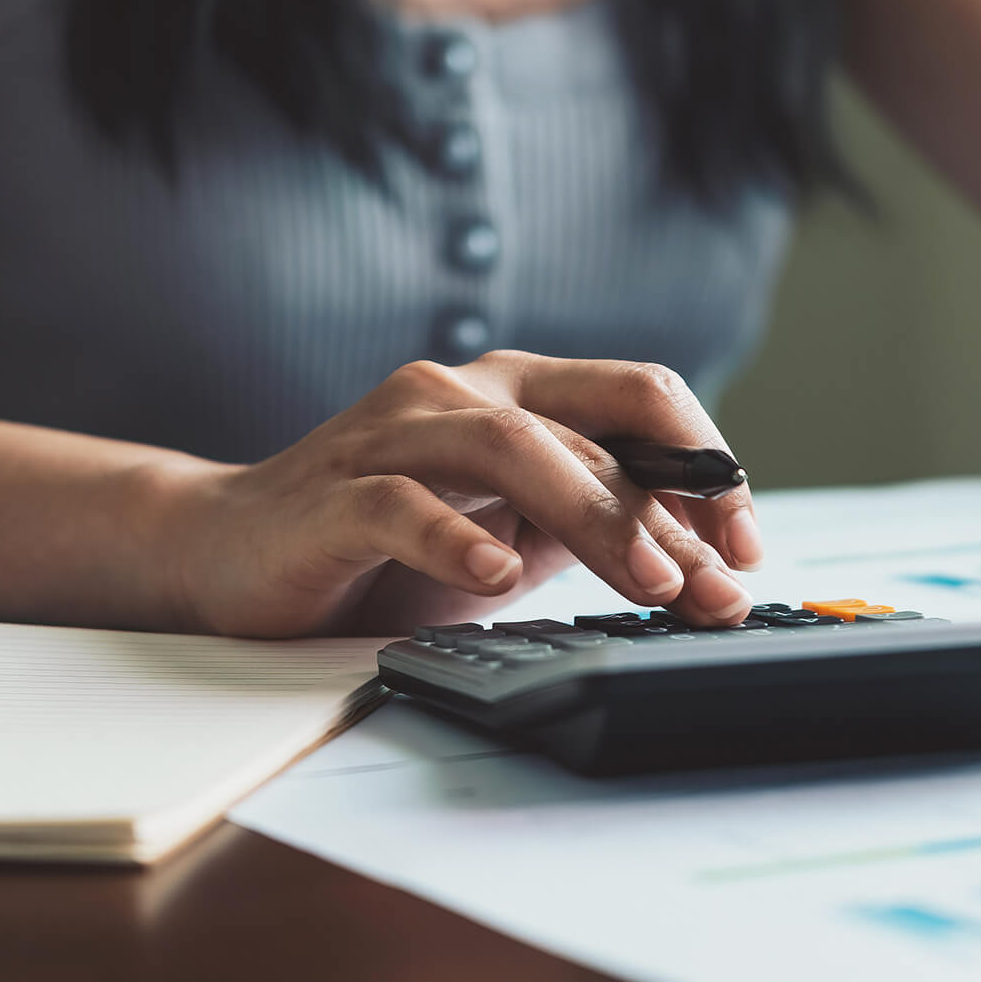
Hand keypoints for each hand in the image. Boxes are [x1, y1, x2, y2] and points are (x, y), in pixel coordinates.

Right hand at [160, 352, 763, 637]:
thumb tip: (712, 566)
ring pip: (512, 448)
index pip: (641, 401)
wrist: (233, 550)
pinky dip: (456, 536)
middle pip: (590, 432)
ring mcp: (393, 433)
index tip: (747, 546)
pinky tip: (497, 576)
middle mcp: (462, 393)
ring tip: (650, 582)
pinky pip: (401, 503)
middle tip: (716, 589)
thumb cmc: (391, 546)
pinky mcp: (332, 491)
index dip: (709, 467)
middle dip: (670, 514)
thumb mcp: (519, 534)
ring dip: (595, 516)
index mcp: (522, 392)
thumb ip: (601, 528)